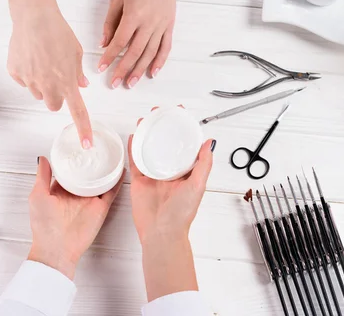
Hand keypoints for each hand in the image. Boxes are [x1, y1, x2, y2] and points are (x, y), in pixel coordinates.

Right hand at [7, 8, 92, 147]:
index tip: (85, 143)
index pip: (77, 111)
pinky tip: (29, 56)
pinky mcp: (15, 73)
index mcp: (67, 82)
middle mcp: (48, 86)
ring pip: (38, 92)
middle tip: (57, 76)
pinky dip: (27, 73)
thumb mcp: (76, 52)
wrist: (34, 17)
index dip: (83, 128)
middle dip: (56, 95)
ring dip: (42, 83)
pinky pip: (23, 81)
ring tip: (43, 60)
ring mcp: (29, 81)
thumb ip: (78, 72)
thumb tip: (80, 85)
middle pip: (53, 104)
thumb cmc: (58, 32)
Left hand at [27, 156, 122, 278]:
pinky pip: (111, 191)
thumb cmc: (44, 226)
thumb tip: (43, 158)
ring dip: (107, 168)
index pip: (70, 170)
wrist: (57, 248)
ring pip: (101, 179)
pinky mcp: (101, 206)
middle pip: (88, 173)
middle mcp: (77, 193)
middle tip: (98, 143)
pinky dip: (117, 181)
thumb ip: (42, 176)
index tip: (79, 144)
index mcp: (61, 190)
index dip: (75, 158)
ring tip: (113, 151)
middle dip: (93, 160)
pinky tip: (121, 169)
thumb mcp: (38, 195)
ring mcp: (90, 199)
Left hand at [98, 0, 177, 88]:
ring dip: (140, 70)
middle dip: (123, 70)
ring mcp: (161, 25)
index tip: (101, 68)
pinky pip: (165, 47)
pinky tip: (153, 73)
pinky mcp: (169, 26)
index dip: (109, 57)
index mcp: (134, 15)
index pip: (119, 42)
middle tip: (115, 83)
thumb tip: (104, 44)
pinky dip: (159, 62)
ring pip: (150, 53)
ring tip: (131, 83)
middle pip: (134, 52)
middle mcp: (149, 23)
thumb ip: (110, 23)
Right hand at [128, 108, 214, 300]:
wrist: (161, 233)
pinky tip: (133, 135)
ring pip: (149, 148)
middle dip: (163, 126)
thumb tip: (210, 142)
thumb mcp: (198, 185)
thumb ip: (203, 164)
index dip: (183, 128)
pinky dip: (133, 147)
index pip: (185, 144)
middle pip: (165, 142)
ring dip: (147, 133)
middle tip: (160, 111)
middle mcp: (169, 171)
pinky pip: (135, 160)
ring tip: (146, 119)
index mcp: (185, 171)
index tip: (180, 113)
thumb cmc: (182, 214)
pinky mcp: (139, 181)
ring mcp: (153, 175)